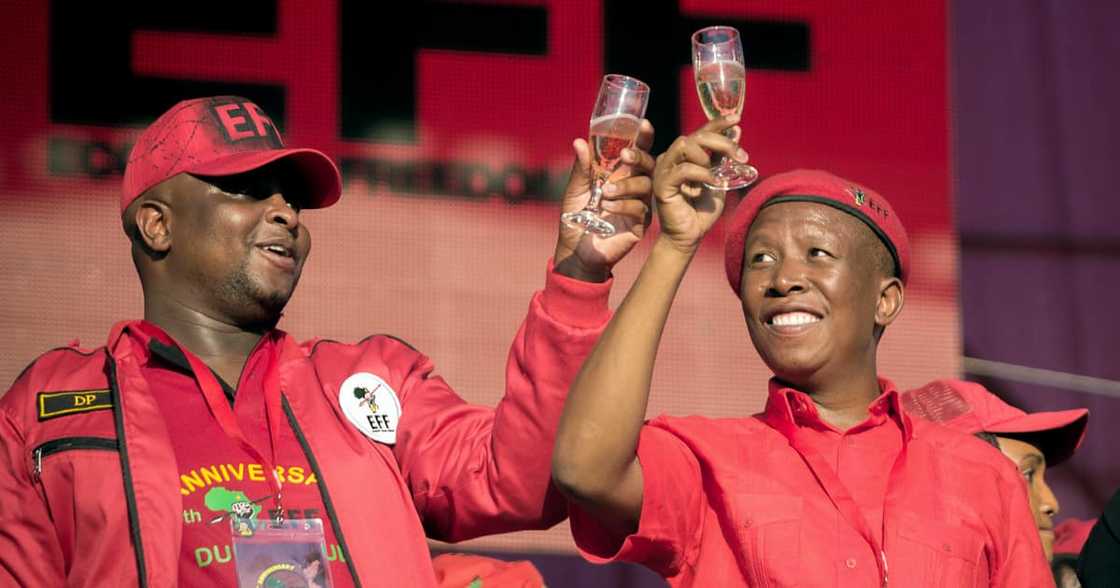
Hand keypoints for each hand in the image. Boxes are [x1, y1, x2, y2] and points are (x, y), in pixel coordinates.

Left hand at [554, 120, 655, 281]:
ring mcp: (639, 205)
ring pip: (645, 186)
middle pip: (649, 165)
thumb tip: (580, 141)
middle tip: (625, 156)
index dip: (643, 138)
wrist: (576, 251)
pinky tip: (607, 207)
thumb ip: (581, 168)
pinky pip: (640, 208)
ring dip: (626, 185)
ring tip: (605, 192)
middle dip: (639, 157)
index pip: (636, 152)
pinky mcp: (640, 224)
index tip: (643, 125)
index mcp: (620, 174)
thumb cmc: (576, 218)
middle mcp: (633, 187)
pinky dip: (623, 205)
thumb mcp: (575, 190)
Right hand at [652, 116, 745, 254]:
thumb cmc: (702, 211)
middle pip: (695, 135)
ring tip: (717, 175)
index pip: (701, 132)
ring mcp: (664, 171)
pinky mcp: (661, 185)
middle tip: (741, 157)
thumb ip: (724, 157)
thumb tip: (736, 131)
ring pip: (684, 144)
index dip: (718, 122)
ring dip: (707, 156)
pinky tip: (713, 184)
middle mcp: (671, 159)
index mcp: (685, 156)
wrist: (690, 236)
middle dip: (721, 142)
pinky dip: (702, 174)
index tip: (736, 118)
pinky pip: (683, 170)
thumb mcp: (719, 178)